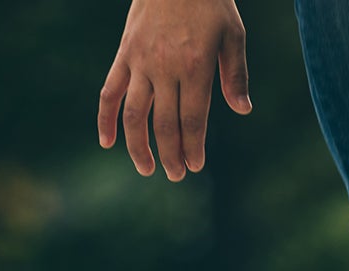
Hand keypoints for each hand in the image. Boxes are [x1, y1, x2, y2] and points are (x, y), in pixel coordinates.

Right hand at [98, 0, 252, 180]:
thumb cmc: (210, 3)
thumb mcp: (233, 35)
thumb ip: (236, 75)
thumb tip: (242, 110)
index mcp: (195, 67)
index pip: (193, 119)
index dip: (193, 146)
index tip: (196, 166)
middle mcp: (165, 68)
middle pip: (164, 123)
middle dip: (171, 154)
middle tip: (177, 175)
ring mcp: (140, 62)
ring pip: (134, 114)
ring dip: (138, 146)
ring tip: (146, 169)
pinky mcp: (124, 55)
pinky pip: (109, 91)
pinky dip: (105, 118)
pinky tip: (106, 142)